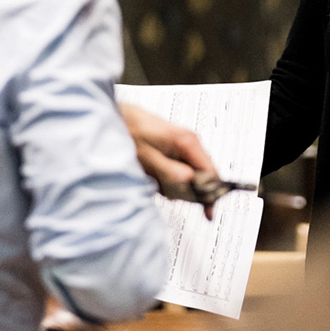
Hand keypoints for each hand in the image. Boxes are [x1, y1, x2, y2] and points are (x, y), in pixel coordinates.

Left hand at [119, 103, 217, 218]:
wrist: (118, 118)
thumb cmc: (130, 132)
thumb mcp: (148, 158)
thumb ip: (170, 172)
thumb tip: (191, 184)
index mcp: (188, 141)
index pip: (211, 172)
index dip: (211, 194)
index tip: (207, 212)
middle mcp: (189, 143)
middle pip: (201, 177)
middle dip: (185, 189)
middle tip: (165, 189)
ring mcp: (183, 147)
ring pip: (189, 177)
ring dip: (173, 185)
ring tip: (154, 178)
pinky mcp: (174, 152)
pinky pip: (179, 172)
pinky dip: (167, 179)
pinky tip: (153, 174)